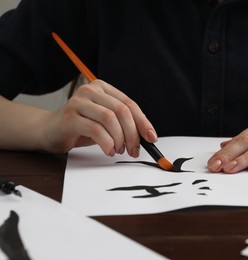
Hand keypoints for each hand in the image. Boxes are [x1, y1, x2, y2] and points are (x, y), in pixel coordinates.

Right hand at [40, 80, 156, 156]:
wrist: (49, 131)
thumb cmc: (82, 127)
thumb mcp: (106, 122)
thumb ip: (124, 124)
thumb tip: (147, 137)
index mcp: (103, 88)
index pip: (129, 104)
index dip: (143, 122)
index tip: (151, 138)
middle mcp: (91, 90)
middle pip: (122, 110)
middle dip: (133, 133)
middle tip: (134, 150)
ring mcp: (78, 101)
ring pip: (110, 119)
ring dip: (119, 139)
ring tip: (118, 150)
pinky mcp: (69, 116)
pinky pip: (96, 130)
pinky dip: (106, 143)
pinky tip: (108, 150)